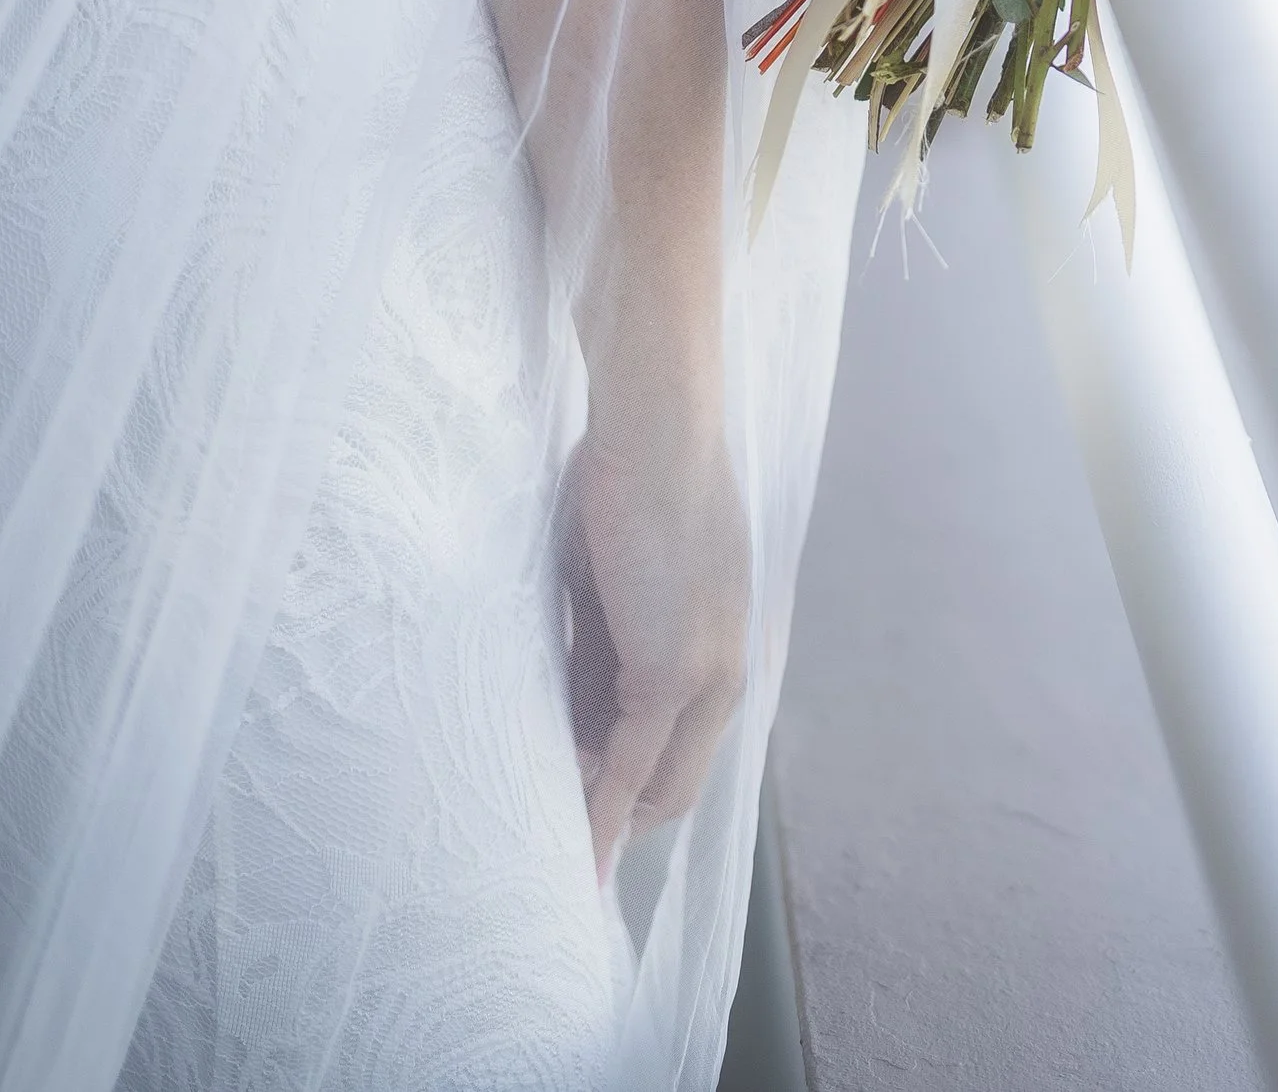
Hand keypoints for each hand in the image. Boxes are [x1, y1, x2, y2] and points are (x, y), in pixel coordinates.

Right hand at [561, 414, 751, 876]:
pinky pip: (630, 767)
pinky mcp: (673, 675)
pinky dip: (602, 814)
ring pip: (658, 783)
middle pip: (678, 780)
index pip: (683, 743)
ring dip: (603, 811)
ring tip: (549, 830)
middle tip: (560, 826)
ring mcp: (708, 676)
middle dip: (620, 810)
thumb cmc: (627, 484)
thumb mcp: (615, 586)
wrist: (656, 429)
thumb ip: (607, 652)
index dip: (636, 782)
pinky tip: (578, 848)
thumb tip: (577, 712)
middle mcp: (728, 670)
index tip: (588, 803)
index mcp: (723, 645)